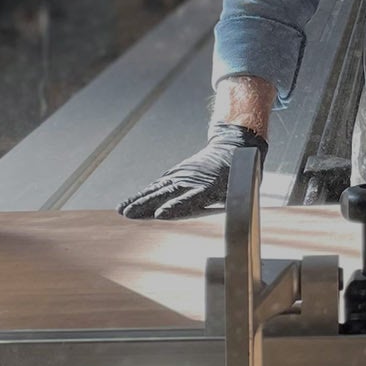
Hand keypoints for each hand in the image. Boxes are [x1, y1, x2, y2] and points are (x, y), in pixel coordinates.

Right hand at [118, 123, 264, 219]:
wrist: (234, 147)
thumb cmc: (241, 175)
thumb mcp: (243, 189)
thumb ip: (235, 204)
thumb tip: (236, 217)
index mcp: (210, 187)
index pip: (191, 198)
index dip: (176, 206)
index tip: (160, 215)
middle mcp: (191, 180)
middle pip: (166, 193)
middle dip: (146, 204)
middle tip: (128, 214)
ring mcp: (182, 175)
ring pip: (158, 188)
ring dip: (140, 199)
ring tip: (123, 210)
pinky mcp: (177, 174)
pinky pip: (159, 184)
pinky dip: (146, 192)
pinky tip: (134, 201)